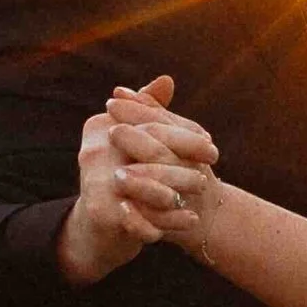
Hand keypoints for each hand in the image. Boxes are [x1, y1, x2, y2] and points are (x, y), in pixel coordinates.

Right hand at [55, 74, 217, 284]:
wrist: (100, 227)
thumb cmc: (123, 175)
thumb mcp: (133, 142)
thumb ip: (148, 111)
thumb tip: (167, 80)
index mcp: (99, 127)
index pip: (148, 123)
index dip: (182, 132)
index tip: (210, 140)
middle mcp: (93, 151)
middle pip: (148, 148)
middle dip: (183, 155)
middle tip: (214, 161)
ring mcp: (95, 181)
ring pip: (146, 181)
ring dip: (178, 184)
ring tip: (204, 188)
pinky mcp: (101, 212)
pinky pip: (143, 216)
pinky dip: (169, 220)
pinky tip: (191, 219)